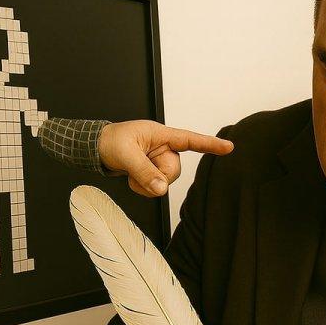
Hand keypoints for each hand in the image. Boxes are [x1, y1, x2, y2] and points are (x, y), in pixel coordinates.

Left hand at [98, 120, 233, 196]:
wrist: (96, 148)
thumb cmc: (110, 141)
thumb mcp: (125, 154)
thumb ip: (144, 171)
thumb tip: (162, 189)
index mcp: (161, 135)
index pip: (190, 140)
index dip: (210, 144)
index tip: (229, 147)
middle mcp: (164, 149)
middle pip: (175, 171)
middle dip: (156, 175)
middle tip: (136, 167)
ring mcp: (159, 162)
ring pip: (166, 182)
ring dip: (147, 183)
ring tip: (131, 172)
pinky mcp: (153, 173)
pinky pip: (156, 189)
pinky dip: (143, 188)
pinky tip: (133, 178)